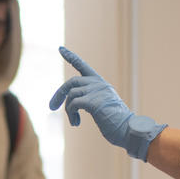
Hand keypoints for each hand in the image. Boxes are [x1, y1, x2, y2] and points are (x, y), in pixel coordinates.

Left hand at [48, 46, 165, 160]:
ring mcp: (97, 91)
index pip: (83, 65)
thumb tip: (72, 102)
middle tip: (52, 107)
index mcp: (100, 83)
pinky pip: (73, 104)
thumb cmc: (116, 122)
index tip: (60, 48)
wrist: (128, 130)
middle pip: (71, 82)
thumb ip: (89, 98)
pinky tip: (76, 123)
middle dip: (59, 95)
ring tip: (74, 121)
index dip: (71, 57)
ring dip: (68, 110)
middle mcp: (98, 84)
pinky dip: (71, 114)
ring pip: (71, 94)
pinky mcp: (93, 101)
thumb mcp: (101, 106)